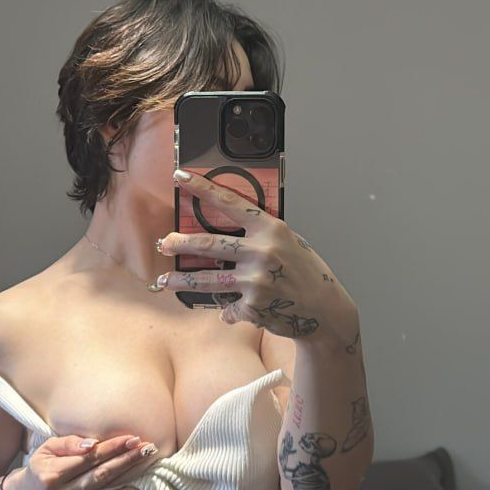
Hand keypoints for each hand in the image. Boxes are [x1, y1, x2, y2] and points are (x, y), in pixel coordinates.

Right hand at [6, 434, 153, 489]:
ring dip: (135, 486)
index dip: (113, 449)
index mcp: (53, 475)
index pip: (90, 459)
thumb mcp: (47, 448)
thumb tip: (93, 444)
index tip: (132, 439)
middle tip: (148, 450)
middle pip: (103, 478)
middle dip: (129, 462)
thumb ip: (69, 443)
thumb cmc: (41, 467)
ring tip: (150, 471)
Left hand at [153, 168, 359, 348]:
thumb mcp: (288, 242)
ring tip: (164, 281)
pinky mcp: (252, 306)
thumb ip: (260, 236)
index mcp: (271, 229)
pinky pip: (228, 306)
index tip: (181, 178)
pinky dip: (228, 310)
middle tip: (165, 243)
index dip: (202, 189)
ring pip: (207, 279)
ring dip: (182, 281)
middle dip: (181, 243)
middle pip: (209, 243)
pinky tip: (228, 311)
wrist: (325, 310)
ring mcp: (255, 280)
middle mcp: (261, 252)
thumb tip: (225, 235)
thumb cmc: (307, 272)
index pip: (230, 202)